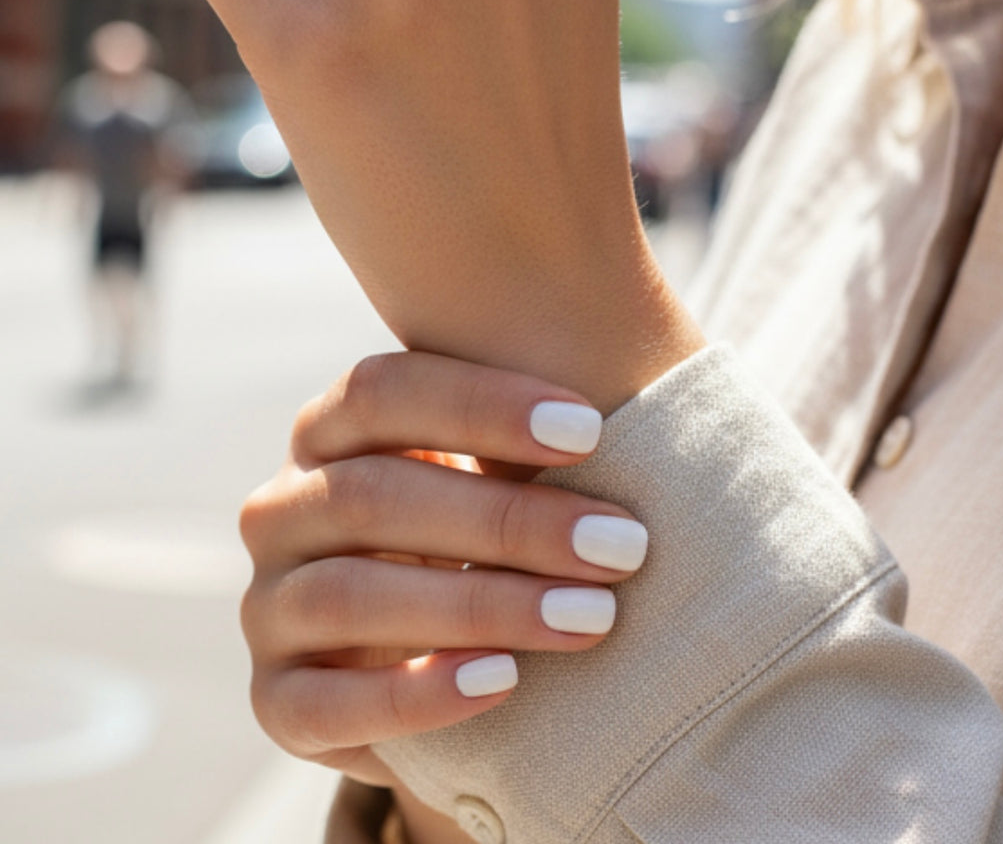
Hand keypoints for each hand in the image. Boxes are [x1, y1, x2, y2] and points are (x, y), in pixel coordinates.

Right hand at [240, 350, 648, 785]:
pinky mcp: (276, 699)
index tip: (591, 430)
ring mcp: (268, 605)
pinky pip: (328, 702)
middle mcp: (281, 508)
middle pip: (373, 495)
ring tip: (590, 616)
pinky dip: (420, 693)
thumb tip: (643, 416)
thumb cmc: (475, 530)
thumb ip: (522, 444)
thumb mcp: (486, 473)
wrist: (418, 651)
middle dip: (508, 520)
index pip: (381, 392)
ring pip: (351, 594)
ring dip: (481, 604)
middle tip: (621, 543)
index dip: (482, 404)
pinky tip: (505, 680)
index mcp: (326, 430)